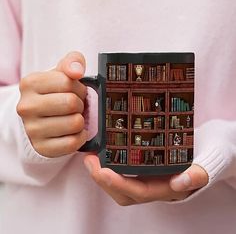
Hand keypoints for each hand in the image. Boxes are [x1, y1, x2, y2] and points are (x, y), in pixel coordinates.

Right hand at [17, 52, 87, 157]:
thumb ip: (72, 62)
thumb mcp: (61, 74)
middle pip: (71, 103)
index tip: (74, 92)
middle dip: (80, 105)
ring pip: (75, 123)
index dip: (78, 87)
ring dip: (80, 121)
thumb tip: (77, 70)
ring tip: (73, 118)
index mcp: (30, 83)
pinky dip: (80, 137)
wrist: (40, 120)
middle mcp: (26, 107)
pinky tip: (74, 132)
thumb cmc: (54, 95)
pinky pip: (73, 142)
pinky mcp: (42, 148)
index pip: (68, 82)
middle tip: (75, 107)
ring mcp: (32, 129)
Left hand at [84, 155, 208, 204]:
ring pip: (123, 185)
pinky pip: (127, 171)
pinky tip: (103, 151)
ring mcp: (153, 176)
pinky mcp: (149, 165)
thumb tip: (183, 182)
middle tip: (89, 160)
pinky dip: (112, 164)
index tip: (103, 170)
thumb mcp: (215, 157)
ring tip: (91, 157)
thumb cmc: (217, 150)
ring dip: (104, 174)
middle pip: (127, 192)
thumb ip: (202, 172)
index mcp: (173, 187)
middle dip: (104, 180)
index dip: (121, 184)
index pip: (143, 192)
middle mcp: (160, 185)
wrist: (216, 144)